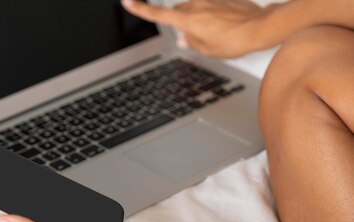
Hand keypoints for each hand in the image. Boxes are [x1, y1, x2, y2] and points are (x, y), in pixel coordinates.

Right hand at [122, 0, 281, 57]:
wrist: (261, 27)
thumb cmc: (235, 40)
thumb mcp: (207, 49)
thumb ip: (190, 42)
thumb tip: (183, 37)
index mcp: (188, 19)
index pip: (158, 15)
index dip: (141, 9)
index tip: (128, 2)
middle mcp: (196, 5)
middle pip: (178, 12)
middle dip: (181, 24)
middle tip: (194, 39)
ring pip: (194, 9)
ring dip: (198, 19)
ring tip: (216, 34)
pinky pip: (210, 6)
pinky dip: (211, 15)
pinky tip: (225, 25)